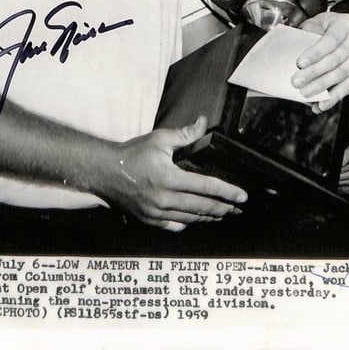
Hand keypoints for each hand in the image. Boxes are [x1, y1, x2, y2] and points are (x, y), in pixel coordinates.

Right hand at [101, 116, 247, 230]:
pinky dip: (189, 223)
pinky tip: (197, 219)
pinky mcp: (149, 220)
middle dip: (224, 208)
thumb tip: (204, 123)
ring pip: (191, 219)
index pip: (206, 187)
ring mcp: (156, 213)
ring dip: (210, 217)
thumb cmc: (132, 153)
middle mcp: (165, 199)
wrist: (105, 172)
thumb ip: (185, 134)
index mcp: (169, 178)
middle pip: (203, 207)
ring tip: (223, 214)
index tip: (242, 196)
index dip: (227, 192)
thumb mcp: (159, 139)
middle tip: (238, 208)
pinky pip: (175, 226)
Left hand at [292, 10, 348, 113]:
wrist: (337, 33)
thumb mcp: (313, 25)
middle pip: (337, 59)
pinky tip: (321, 104)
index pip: (331, 39)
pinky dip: (334, 97)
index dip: (316, 52)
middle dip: (315, 73)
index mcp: (346, 22)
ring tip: (306, 94)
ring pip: (343, 74)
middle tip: (298, 82)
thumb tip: (291, 56)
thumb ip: (306, 36)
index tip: (300, 63)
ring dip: (323, 87)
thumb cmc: (322, 29)